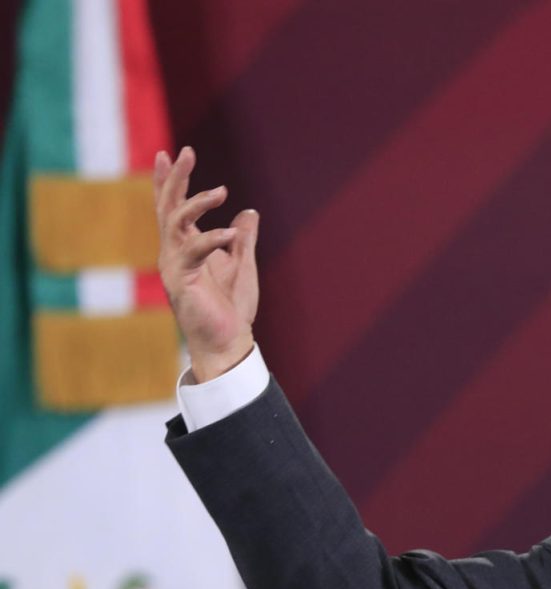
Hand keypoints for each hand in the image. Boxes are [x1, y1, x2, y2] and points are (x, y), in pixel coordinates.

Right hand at [153, 146, 259, 382]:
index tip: (169, 153)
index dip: (170, 181)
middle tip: (184, 151)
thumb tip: (249, 213)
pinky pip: (193, 251)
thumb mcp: (241, 265)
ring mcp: (174, 265)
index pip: (173, 207)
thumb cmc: (231, 308)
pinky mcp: (180, 281)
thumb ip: (243, 239)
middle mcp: (174, 252)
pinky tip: (231, 233)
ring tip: (222, 191)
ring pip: (175, 222)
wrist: (228, 342)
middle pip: (167, 206)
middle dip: (175, 178)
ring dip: (196, 202)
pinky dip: (212, 239)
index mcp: (186, 247)